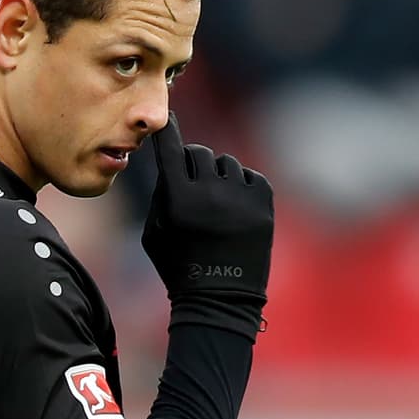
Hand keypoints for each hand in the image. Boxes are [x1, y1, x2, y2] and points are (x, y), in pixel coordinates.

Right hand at [143, 112, 272, 340]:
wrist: (221, 300)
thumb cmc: (179, 267)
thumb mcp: (153, 233)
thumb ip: (160, 193)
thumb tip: (173, 159)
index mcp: (179, 200)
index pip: (171, 150)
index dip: (167, 131)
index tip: (168, 117)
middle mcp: (210, 193)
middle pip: (200, 153)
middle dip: (193, 163)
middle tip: (193, 184)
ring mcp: (240, 199)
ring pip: (227, 163)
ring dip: (219, 177)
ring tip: (217, 206)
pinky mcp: (264, 205)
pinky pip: (251, 177)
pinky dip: (243, 188)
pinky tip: (236, 210)